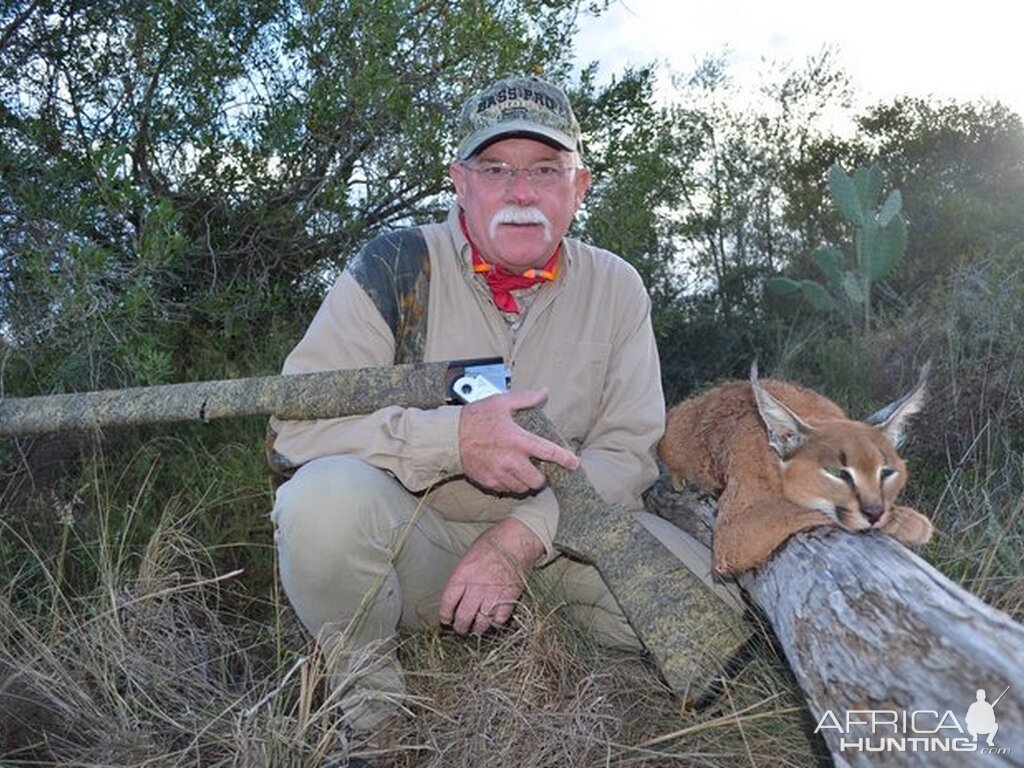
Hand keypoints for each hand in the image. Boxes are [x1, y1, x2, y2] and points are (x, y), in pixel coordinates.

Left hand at [439, 517, 545, 634]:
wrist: (518, 538)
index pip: (448, 602)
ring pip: (482, 623)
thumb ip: (462, 576)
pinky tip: (493, 620)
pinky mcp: (510, 598)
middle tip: (461, 629)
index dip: (445, 615)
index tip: (446, 619)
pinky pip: (499, 620)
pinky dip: (495, 623)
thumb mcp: (469, 555)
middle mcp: (477, 586)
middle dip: (460, 627)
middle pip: (463, 617)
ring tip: (477, 628)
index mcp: (463, 573)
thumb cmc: (493, 542)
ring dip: (478, 628)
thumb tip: (457, 594)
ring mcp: (494, 593)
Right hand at [458, 388, 578, 493]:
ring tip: (522, 471)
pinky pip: (507, 489)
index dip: (565, 459)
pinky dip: (510, 484)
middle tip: (538, 469)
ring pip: (523, 488)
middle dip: (541, 477)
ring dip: (526, 481)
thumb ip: (526, 399)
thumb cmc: (476, 417)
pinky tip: (506, 473)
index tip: (574, 463)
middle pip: (538, 480)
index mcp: (518, 439)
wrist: (449, 437)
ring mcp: (499, 473)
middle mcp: (511, 460)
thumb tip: (544, 392)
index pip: (548, 452)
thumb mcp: (501, 402)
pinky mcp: (489, 482)